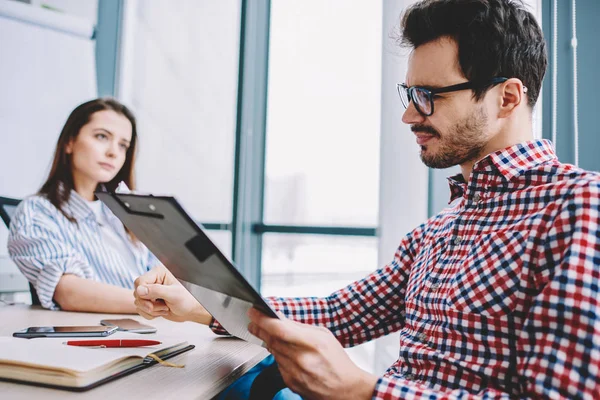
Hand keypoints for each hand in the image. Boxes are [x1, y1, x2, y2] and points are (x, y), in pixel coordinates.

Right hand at [133, 265, 211, 323]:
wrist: (191, 311)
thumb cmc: (188, 299)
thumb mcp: (173, 294)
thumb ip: (156, 291)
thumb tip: (139, 290)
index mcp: (159, 273)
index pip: (140, 282)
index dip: (142, 293)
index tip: (151, 300)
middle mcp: (154, 281)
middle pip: (137, 293)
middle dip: (148, 304)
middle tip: (162, 306)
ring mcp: (152, 292)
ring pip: (138, 303)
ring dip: (151, 310)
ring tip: (165, 308)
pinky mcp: (151, 302)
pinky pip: (141, 310)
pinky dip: (150, 314)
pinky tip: (162, 311)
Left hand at [247, 308, 377, 399]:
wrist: (345, 389)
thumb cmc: (337, 361)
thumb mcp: (324, 336)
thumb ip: (300, 327)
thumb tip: (280, 319)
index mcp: (312, 343)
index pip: (280, 329)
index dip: (263, 320)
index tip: (253, 312)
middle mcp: (301, 359)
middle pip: (272, 340)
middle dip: (260, 328)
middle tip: (253, 321)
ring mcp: (294, 373)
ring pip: (273, 352)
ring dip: (269, 342)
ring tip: (269, 334)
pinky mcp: (290, 383)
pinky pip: (278, 365)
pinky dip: (279, 356)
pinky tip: (285, 353)